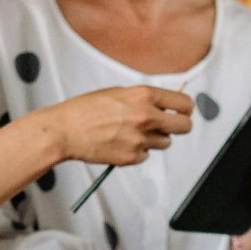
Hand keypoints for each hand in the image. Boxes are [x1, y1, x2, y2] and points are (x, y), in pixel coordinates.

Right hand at [53, 83, 193, 166]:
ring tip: (133, 133)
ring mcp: (140, 138)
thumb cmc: (87, 109)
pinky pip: (146, 155)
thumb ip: (144, 98)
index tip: (183, 112)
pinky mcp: (132, 157)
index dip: (185, 109)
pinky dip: (138, 151)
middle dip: (179, 126)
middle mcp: (146, 116)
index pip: (184, 104)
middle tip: (170, 126)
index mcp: (144, 96)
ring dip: (155, 139)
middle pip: (184, 127)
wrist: (65, 130)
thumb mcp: (118, 93)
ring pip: (165, 142)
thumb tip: (165, 104)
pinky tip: (120, 143)